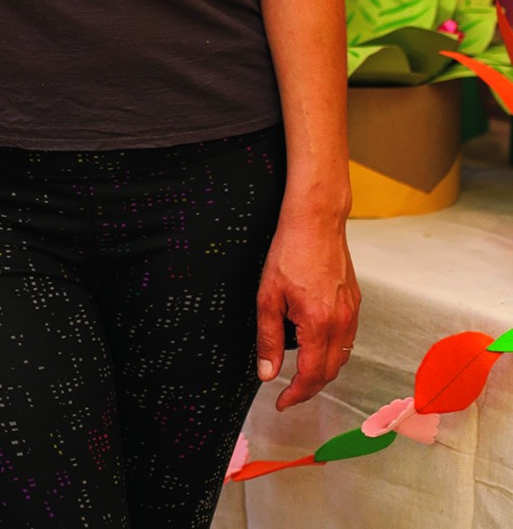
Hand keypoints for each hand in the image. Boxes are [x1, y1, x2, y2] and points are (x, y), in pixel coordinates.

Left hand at [256, 207, 359, 409]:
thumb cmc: (290, 251)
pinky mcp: (355, 302)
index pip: (312, 375)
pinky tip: (316, 343)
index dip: (296, 394)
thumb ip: (267, 338)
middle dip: (310, 387)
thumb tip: (267, 373)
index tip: (282, 402)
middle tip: (289, 392)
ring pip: (342, 357)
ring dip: (323, 370)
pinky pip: (348, 338)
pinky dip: (333, 350)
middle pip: (331, 372)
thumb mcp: (268, 295)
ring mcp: (352, 312)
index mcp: (318, 323)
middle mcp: (341, 322)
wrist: (316, 220)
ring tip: (300, 371)